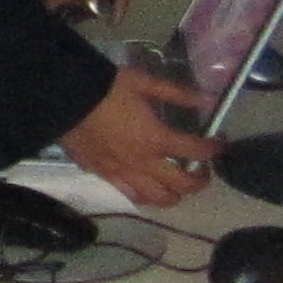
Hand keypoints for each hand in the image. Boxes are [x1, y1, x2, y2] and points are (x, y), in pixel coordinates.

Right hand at [58, 65, 216, 207]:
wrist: (63, 99)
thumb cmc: (106, 88)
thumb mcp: (144, 83)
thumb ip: (178, 94)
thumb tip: (209, 100)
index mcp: (156, 139)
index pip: (196, 151)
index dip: (214, 148)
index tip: (219, 143)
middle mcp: (144, 163)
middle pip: (183, 185)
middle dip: (200, 180)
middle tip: (202, 170)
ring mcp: (123, 174)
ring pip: (158, 199)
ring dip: (175, 195)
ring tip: (177, 184)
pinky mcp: (104, 176)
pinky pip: (130, 195)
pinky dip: (146, 195)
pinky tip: (147, 186)